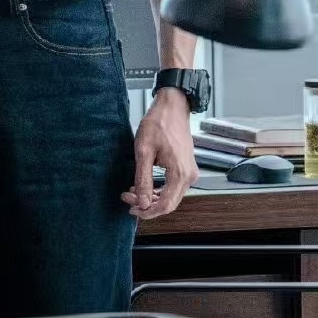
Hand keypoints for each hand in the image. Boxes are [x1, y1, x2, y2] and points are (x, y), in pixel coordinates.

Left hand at [122, 88, 196, 219]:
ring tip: (132, 191)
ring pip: (171, 196)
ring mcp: (189, 172)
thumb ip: (143, 179)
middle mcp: (189, 176)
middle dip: (147, 205)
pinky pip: (173, 187)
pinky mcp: (186, 167)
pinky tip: (144, 184)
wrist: (173, 106)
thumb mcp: (144, 151)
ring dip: (151, 198)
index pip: (165, 205)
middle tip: (128, 198)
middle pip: (169, 203)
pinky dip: (158, 190)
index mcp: (180, 173)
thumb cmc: (158, 123)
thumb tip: (142, 203)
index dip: (147, 211)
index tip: (130, 208)